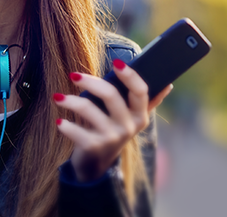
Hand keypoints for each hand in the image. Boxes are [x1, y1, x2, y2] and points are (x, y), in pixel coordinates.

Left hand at [55, 59, 173, 181]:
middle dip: (90, 81)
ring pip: (88, 109)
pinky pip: (77, 131)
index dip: (130, 75)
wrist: (97, 164)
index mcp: (140, 115)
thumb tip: (169, 85)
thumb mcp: (132, 118)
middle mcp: (129, 126)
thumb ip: (147, 101)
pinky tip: (59, 122)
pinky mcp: (94, 147)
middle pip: (110, 94)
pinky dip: (66, 125)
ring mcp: (112, 137)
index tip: (117, 62)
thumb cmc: (113, 130)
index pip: (141, 91)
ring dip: (69, 101)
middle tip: (73, 74)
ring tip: (57, 97)